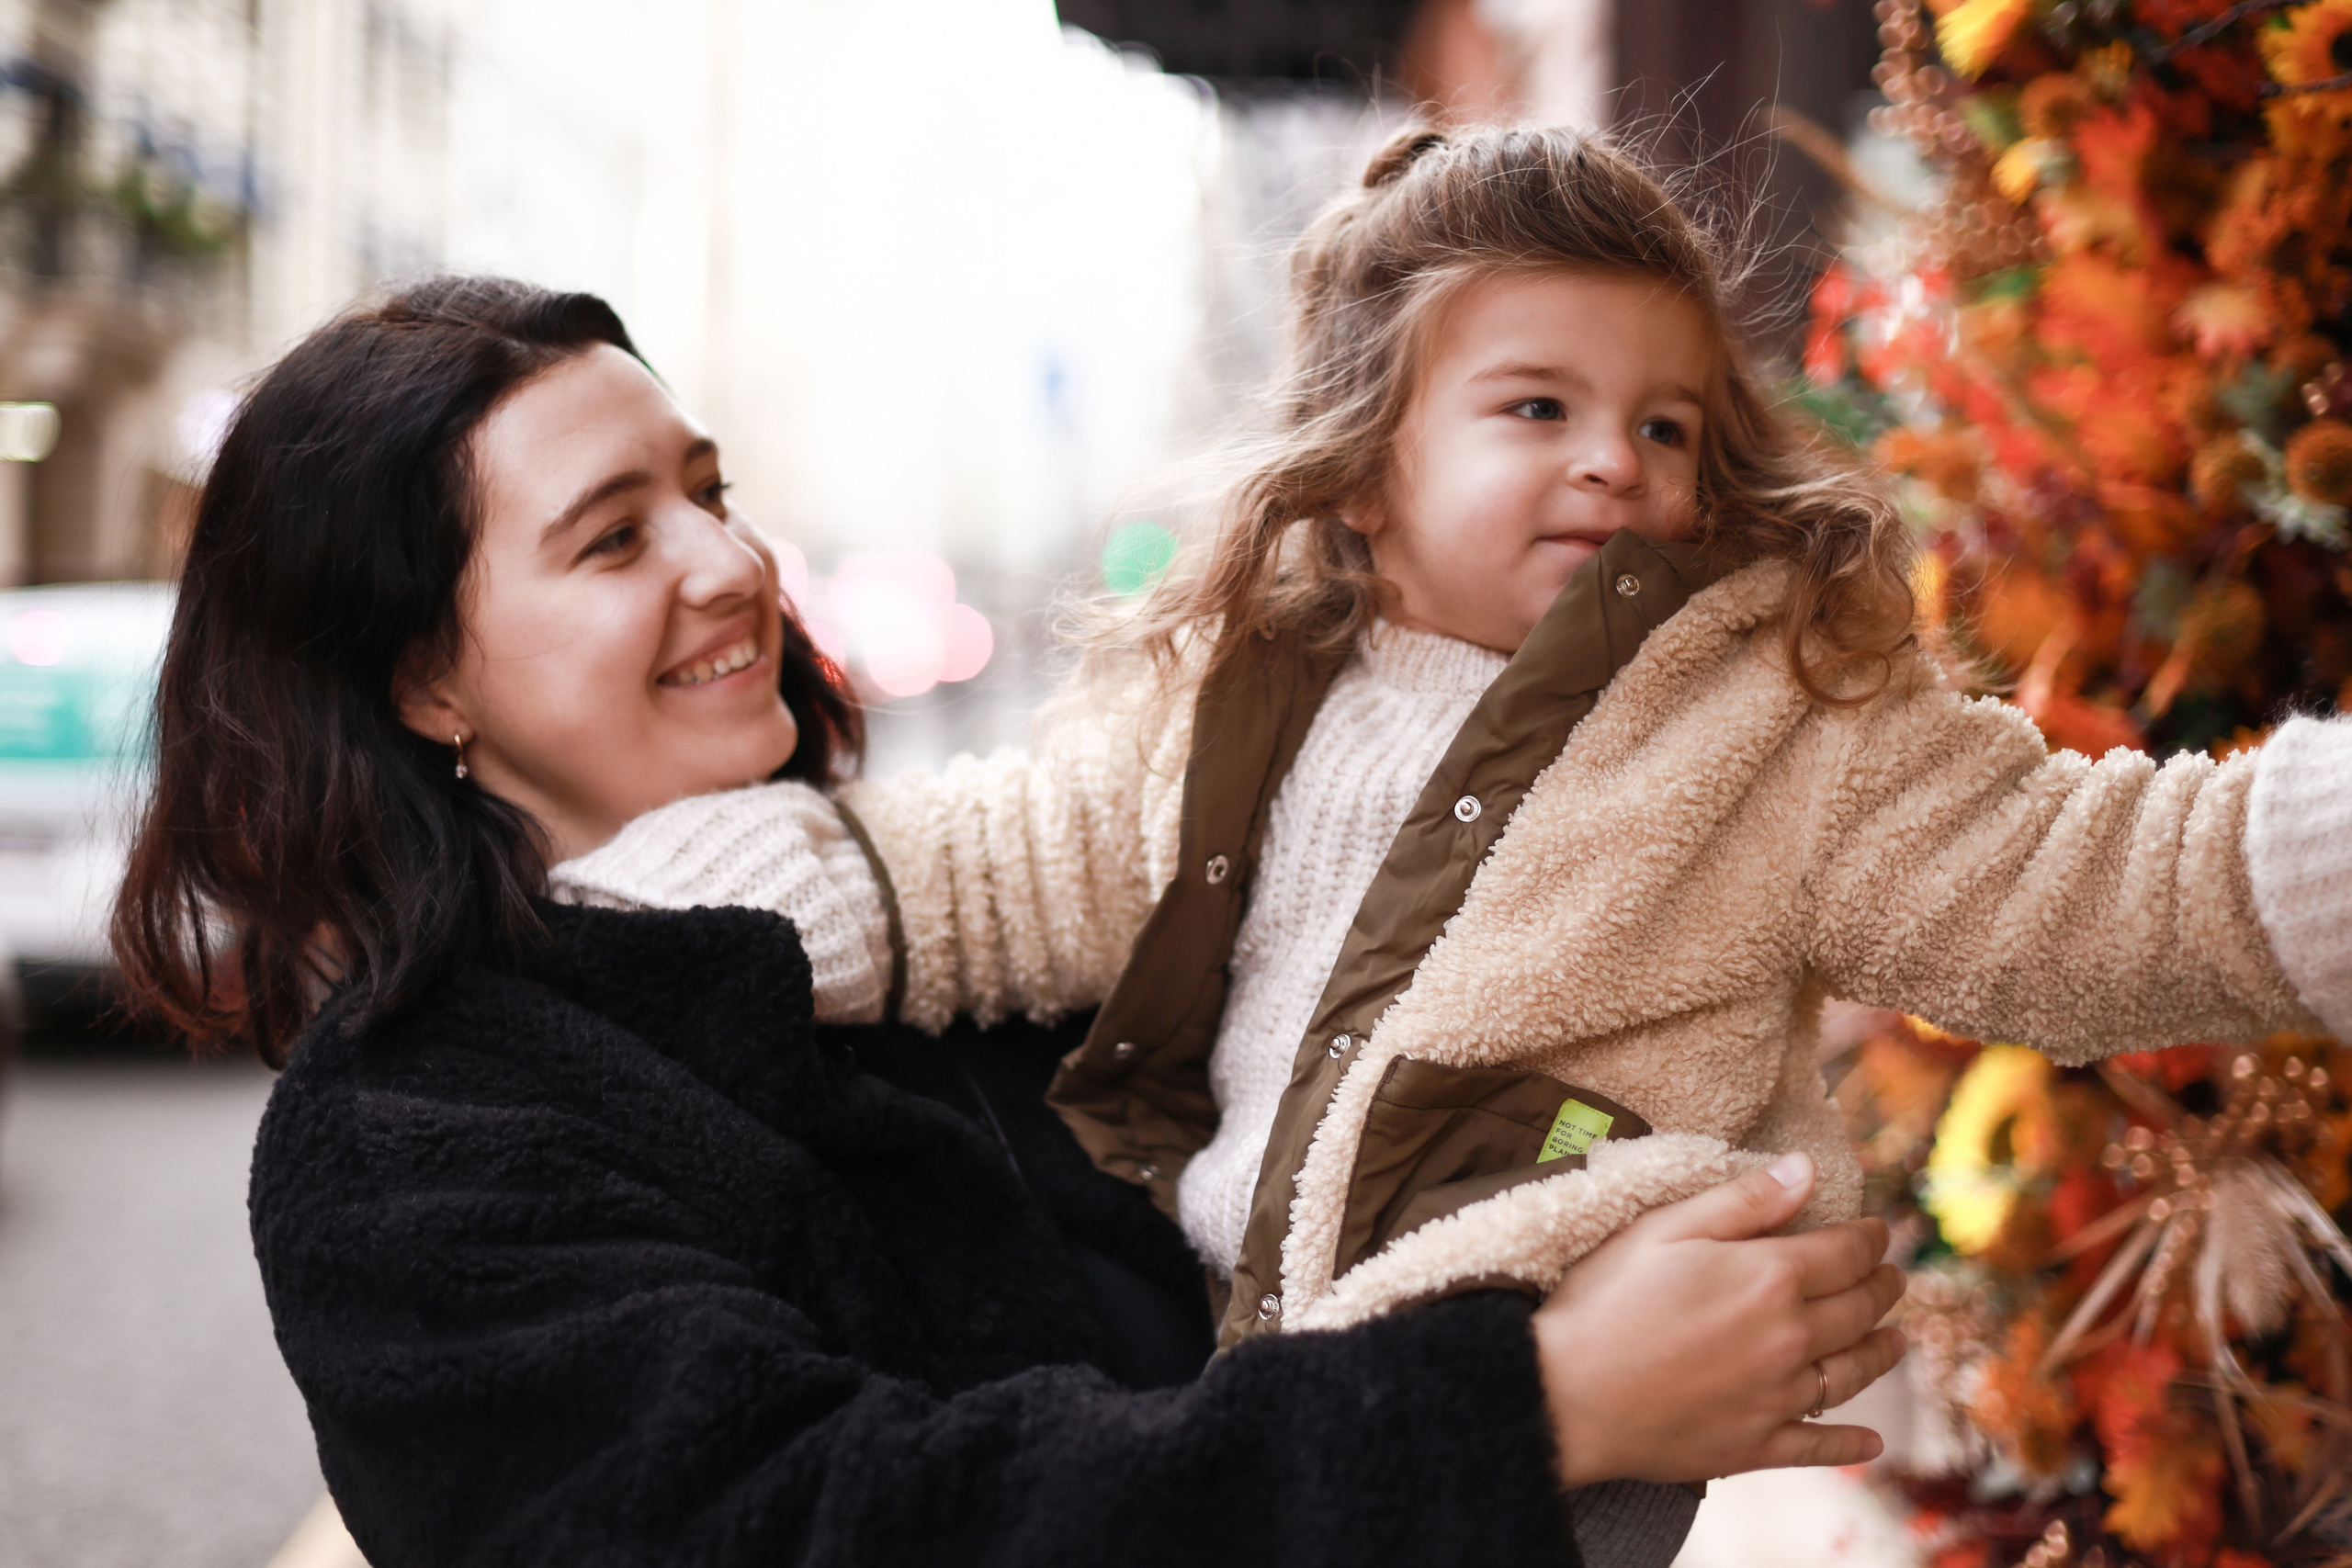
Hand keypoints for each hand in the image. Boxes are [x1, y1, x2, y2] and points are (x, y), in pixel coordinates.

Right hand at [1530, 1151, 1906, 1486]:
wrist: (1565, 1393)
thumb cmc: (1604, 1301)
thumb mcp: (1665, 1229)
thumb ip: (1742, 1201)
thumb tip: (1805, 1170)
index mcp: (1769, 1277)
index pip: (1846, 1253)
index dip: (1869, 1238)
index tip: (1878, 1231)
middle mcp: (1789, 1338)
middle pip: (1859, 1310)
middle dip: (1882, 1288)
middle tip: (1893, 1277)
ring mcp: (1776, 1397)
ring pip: (1852, 1374)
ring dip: (1882, 1353)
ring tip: (1896, 1340)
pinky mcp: (1756, 1446)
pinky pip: (1819, 1446)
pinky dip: (1851, 1444)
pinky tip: (1871, 1441)